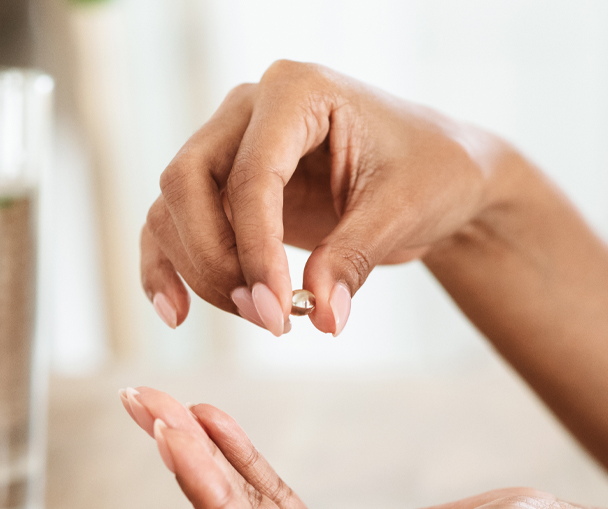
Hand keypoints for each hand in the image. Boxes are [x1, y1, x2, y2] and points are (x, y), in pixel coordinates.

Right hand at [140, 60, 510, 336]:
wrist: (439, 174)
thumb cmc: (430, 172)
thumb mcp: (402, 212)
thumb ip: (354, 259)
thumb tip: (323, 317)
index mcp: (297, 91)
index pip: (251, 174)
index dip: (256, 249)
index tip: (276, 309)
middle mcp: (249, 109)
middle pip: (187, 183)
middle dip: (217, 261)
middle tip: (267, 317)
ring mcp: (228, 145)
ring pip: (174, 208)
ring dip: (203, 272)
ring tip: (261, 318)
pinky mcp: (223, 188)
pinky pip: (172, 224)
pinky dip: (168, 268)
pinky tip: (176, 313)